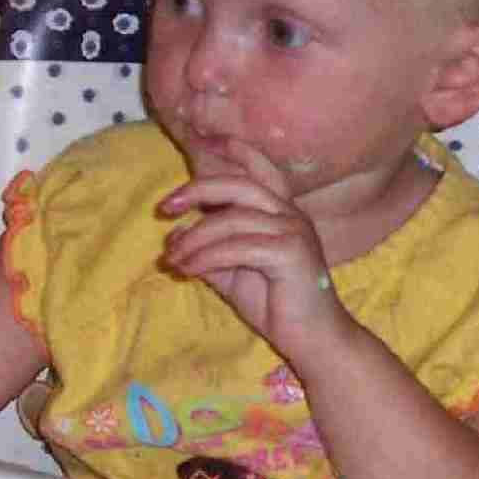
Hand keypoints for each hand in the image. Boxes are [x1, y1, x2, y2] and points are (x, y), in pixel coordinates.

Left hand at [159, 139, 350, 364]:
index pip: (260, 169)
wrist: (313, 340)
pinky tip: (188, 270)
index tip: (204, 139)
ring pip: (232, 220)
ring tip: (173, 258)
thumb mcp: (234, 274)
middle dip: (198, 191)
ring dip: (194, 238)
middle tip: (164, 208)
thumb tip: (175, 235)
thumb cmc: (277, 305)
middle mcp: (290, 215)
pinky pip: (237, 247)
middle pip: (240, 186)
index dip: (235, 150)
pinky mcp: (290, 253)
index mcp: (281, 212)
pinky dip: (206, 257)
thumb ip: (209, 251)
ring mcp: (293, 232)